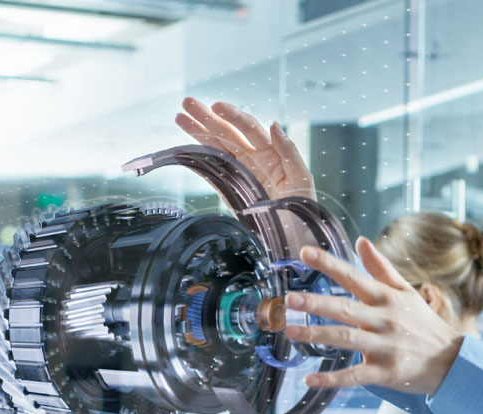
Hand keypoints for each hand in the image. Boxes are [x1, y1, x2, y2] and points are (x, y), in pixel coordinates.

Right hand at [175, 97, 314, 200]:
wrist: (294, 240)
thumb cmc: (303, 209)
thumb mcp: (302, 178)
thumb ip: (289, 151)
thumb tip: (274, 124)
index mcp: (271, 153)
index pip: (249, 128)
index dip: (233, 116)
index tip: (216, 106)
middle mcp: (253, 159)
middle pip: (227, 133)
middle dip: (207, 118)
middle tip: (187, 103)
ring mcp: (240, 174)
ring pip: (216, 148)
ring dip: (198, 133)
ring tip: (179, 117)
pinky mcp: (230, 191)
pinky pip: (212, 173)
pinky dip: (199, 161)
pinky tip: (186, 149)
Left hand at [283, 237, 463, 394]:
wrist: (452, 360)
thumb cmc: (423, 323)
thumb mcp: (405, 291)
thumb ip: (380, 267)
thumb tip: (361, 240)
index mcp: (386, 298)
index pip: (353, 276)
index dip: (328, 264)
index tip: (304, 252)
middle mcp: (384, 319)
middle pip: (345, 309)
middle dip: (317, 303)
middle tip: (290, 299)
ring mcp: (384, 347)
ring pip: (346, 340)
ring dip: (317, 336)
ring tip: (291, 331)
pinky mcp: (385, 372)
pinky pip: (355, 376)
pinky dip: (332, 379)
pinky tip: (310, 379)